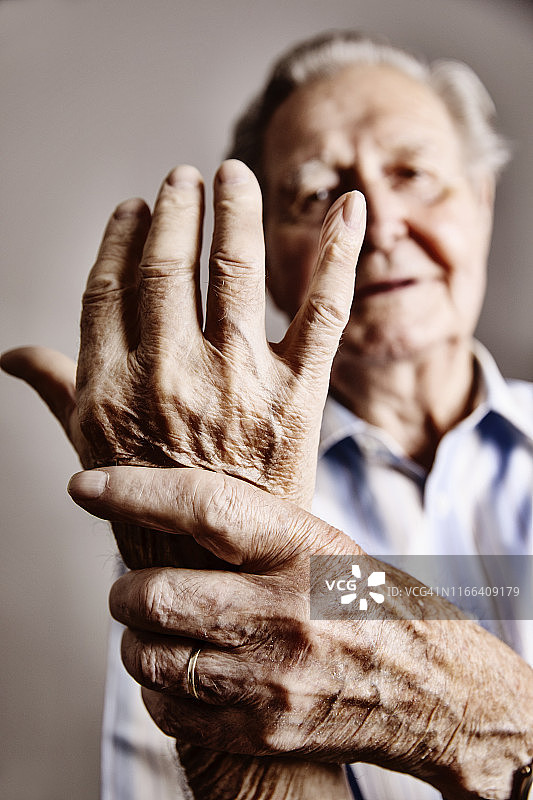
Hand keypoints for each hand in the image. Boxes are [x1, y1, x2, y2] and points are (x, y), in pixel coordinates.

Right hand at [2, 160, 364, 508]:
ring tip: (232, 177)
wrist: (213, 565)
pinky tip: (349, 209)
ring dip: (234, 212)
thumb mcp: (91, 447)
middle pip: (170, 270)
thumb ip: (57, 388)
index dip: (121, 239)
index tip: (135, 208)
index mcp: (111, 384)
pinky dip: (339, 255)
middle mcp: (169, 374)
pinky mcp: (297, 396)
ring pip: (235, 273)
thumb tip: (12, 354)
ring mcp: (236, 382)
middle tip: (186, 178)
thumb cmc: (148, 503)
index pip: (110, 287)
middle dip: (177, 213)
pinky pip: (323, 312)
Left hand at [69, 465, 532, 799]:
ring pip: (151, 658)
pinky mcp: (260, 727)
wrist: (427, 689)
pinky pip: (168, 709)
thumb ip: (253, 530)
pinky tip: (187, 674)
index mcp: (303, 549)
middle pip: (157, 596)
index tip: (86, 488)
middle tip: (133, 590)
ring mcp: (271, 678)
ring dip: (138, 641)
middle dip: (126, 592)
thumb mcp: (324, 546)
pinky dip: (160, 689)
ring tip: (161, 632)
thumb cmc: (369, 602)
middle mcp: (285, 612)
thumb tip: (165, 508)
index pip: (204, 509)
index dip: (134, 493)